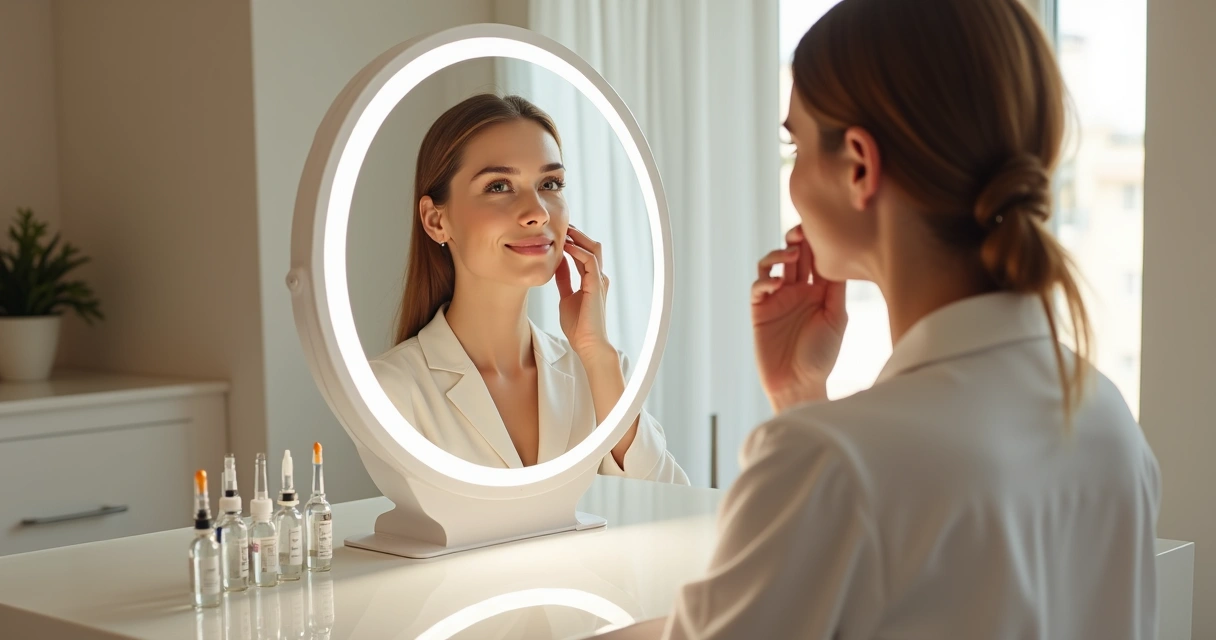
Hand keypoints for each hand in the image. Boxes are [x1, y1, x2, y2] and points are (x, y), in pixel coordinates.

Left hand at [556, 225, 613, 359]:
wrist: (587, 343)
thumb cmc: (578, 325)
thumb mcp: (566, 297)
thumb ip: (564, 280)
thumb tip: (557, 264)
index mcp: (592, 280)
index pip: (584, 253)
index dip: (573, 241)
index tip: (559, 233)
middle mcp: (598, 277)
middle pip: (592, 246)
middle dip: (577, 234)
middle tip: (561, 225)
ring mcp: (599, 280)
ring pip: (593, 248)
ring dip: (578, 237)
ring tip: (564, 230)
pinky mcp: (596, 284)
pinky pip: (590, 260)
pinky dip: (578, 250)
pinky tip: (566, 246)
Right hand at [752, 225, 847, 412]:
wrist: (799, 385)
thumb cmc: (822, 356)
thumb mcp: (836, 319)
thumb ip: (836, 289)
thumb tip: (842, 256)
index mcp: (819, 291)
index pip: (817, 259)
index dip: (817, 242)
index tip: (822, 226)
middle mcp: (797, 291)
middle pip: (795, 256)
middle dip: (797, 240)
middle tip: (802, 230)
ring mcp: (777, 299)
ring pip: (772, 265)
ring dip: (779, 255)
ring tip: (791, 255)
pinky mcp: (759, 310)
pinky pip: (758, 287)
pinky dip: (765, 280)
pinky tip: (777, 283)